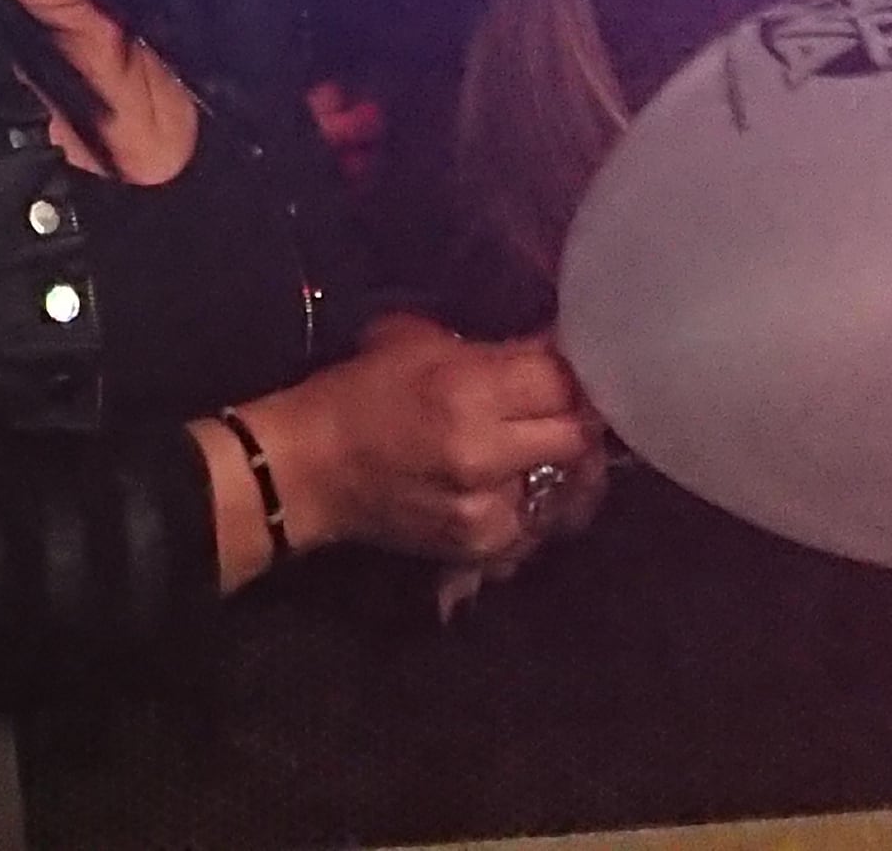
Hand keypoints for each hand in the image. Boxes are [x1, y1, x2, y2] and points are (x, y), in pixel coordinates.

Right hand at [260, 325, 599, 576]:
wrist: (313, 470)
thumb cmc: (360, 392)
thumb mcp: (417, 343)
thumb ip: (491, 349)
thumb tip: (553, 346)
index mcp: (468, 393)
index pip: (560, 378)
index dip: (573, 365)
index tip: (572, 358)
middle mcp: (487, 456)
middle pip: (577, 434)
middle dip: (578, 413)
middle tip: (571, 401)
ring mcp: (489, 510)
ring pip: (572, 484)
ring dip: (570, 461)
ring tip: (552, 441)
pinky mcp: (485, 547)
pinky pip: (543, 522)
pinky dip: (543, 501)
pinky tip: (524, 481)